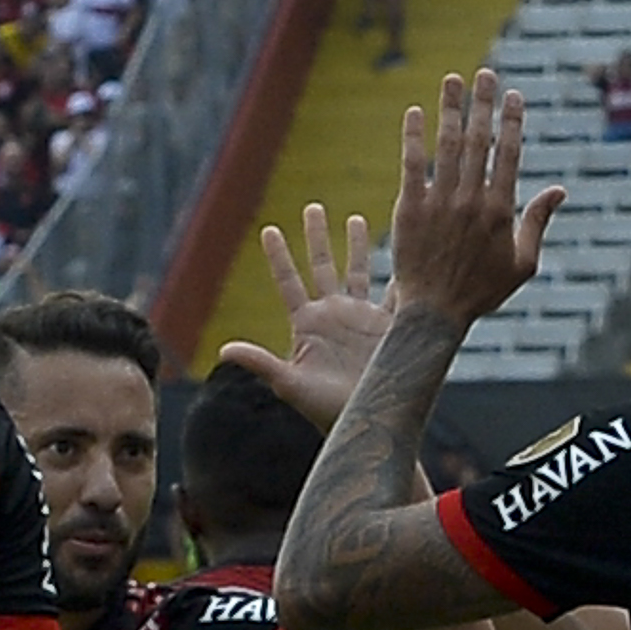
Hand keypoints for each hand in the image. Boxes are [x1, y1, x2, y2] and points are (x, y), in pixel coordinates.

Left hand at [212, 203, 397, 427]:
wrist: (365, 423)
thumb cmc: (324, 410)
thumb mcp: (289, 384)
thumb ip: (259, 363)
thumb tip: (223, 350)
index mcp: (308, 325)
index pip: (289, 281)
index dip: (279, 256)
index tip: (269, 229)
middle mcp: (334, 316)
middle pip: (323, 266)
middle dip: (317, 237)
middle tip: (313, 206)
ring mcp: (361, 318)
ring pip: (358, 271)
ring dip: (356, 246)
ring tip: (355, 218)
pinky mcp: (389, 326)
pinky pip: (396, 292)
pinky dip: (401, 271)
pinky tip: (407, 247)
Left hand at [383, 72, 564, 326]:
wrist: (433, 315)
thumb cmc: (480, 293)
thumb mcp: (522, 264)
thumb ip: (538, 222)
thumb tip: (560, 190)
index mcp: (500, 209)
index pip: (509, 153)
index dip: (511, 120)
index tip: (512, 94)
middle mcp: (471, 199)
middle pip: (479, 140)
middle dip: (482, 103)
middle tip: (484, 74)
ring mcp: (439, 203)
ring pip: (447, 146)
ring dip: (451, 109)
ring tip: (452, 80)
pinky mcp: (410, 210)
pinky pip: (412, 166)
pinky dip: (413, 138)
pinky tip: (414, 113)